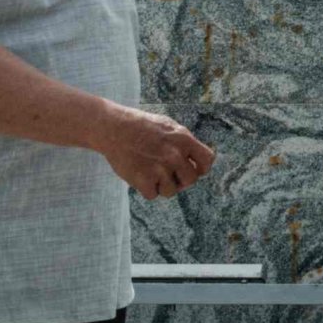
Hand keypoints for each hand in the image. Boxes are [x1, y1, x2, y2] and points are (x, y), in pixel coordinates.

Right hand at [96, 101, 214, 197]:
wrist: (115, 129)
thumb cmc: (142, 126)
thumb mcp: (169, 126)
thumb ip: (184, 142)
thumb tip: (195, 159)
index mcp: (184, 140)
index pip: (207, 160)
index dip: (202, 168)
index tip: (194, 170)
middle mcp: (175, 155)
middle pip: (190, 180)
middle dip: (181, 180)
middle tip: (169, 175)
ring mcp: (160, 169)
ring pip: (171, 191)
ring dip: (162, 186)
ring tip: (151, 173)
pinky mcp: (144, 180)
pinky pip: (152, 195)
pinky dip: (146, 189)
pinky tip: (140, 176)